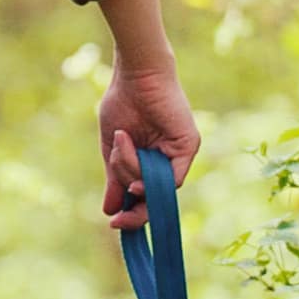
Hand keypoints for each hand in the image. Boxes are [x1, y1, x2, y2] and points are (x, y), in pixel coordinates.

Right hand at [100, 50, 201, 231]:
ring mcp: (179, 154)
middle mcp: (167, 159)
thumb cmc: (122, 104)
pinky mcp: (189, 146)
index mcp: (150, 160)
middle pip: (152, 197)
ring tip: (121, 144)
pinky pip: (173, 176)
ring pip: (157, 187)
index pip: (144, 195)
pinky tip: (137, 161)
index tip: (112, 221)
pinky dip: (150, 175)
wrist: (134, 76)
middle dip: (135, 211)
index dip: (131, 213)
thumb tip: (109, 210)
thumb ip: (116, 180)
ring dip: (132, 173)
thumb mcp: (112, 151)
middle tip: (117, 221)